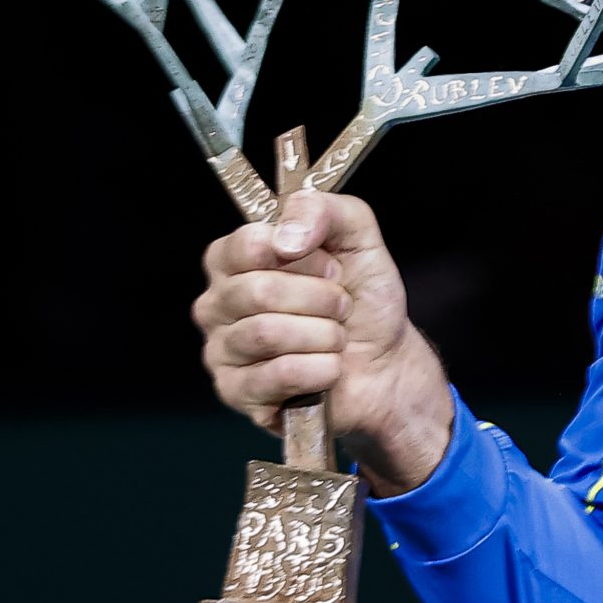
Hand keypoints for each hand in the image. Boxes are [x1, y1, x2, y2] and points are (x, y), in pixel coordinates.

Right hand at [192, 191, 452, 495]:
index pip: (247, 245)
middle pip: (257, 291)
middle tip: (341, 306)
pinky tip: (329, 368)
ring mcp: (222, 350)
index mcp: (235, 259)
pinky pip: (277, 375)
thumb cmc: (362, 298)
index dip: (302, 256)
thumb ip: (322, 209)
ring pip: (265, 334)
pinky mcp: (236, 393)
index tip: (331, 267)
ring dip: (323, 335)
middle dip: (320, 299)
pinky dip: (320, 369)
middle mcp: (217, 302)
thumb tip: (284, 237)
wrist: (385, 362)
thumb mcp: (357, 238)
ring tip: (336, 337)